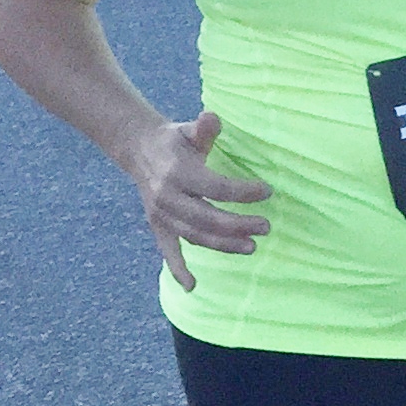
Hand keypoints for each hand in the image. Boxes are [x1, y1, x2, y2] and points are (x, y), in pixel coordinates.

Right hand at [124, 112, 270, 290]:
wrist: (139, 151)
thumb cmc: (174, 140)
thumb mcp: (188, 130)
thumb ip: (204, 128)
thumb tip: (212, 118)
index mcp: (177, 172)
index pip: (215, 188)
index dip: (242, 192)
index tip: (267, 191)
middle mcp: (167, 197)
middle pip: (207, 217)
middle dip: (239, 224)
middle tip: (266, 227)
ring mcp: (161, 215)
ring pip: (194, 236)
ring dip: (223, 245)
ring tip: (252, 247)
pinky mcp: (157, 226)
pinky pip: (168, 250)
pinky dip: (178, 269)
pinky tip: (192, 287)